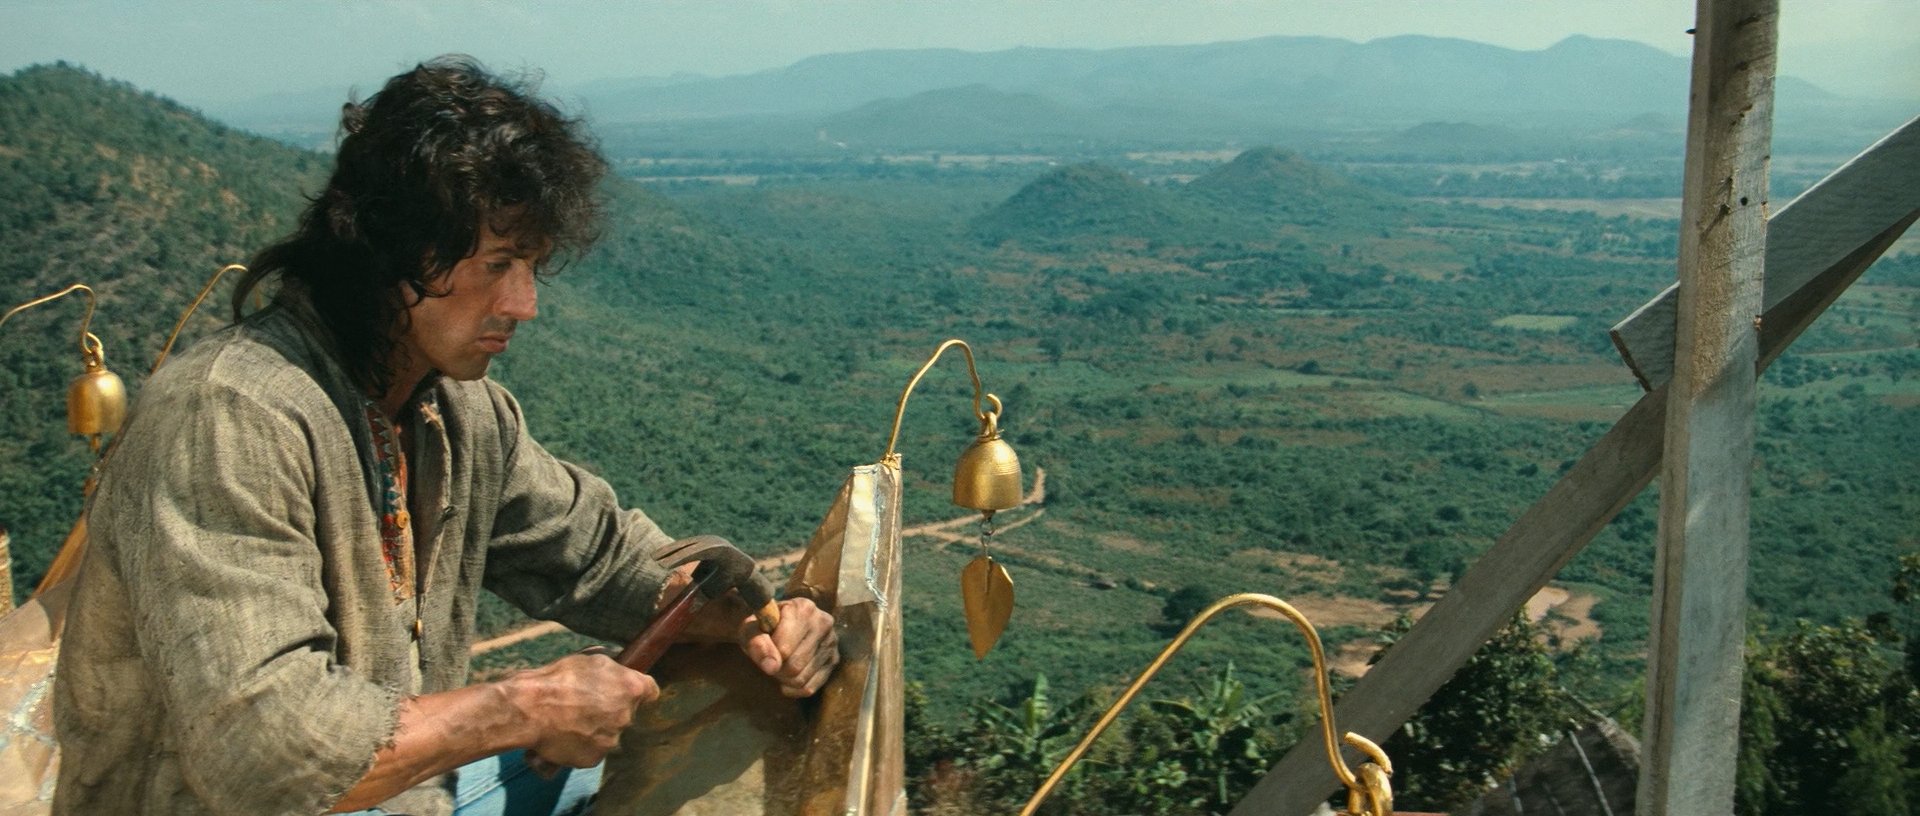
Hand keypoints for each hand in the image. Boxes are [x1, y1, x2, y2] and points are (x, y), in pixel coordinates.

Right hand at [504, 650, 658, 767]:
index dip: (637, 691)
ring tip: (569, 721)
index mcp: (631, 689)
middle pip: (626, 714)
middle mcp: (626, 716)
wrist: (531, 708)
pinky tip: (564, 736)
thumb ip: (612, 670)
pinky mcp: (594, 759)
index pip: (651, 691)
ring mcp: (611, 740)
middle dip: (611, 709)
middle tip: (585, 704)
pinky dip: (580, 746)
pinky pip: (591, 751)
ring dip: (595, 729)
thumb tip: (616, 673)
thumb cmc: (559, 679)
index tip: (626, 691)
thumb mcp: (592, 660)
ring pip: (608, 734)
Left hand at [739, 597, 838, 697]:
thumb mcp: (751, 630)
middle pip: (794, 665)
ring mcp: (831, 642)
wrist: (777, 626)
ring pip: (801, 678)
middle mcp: (823, 622)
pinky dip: (794, 689)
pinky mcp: (834, 659)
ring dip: (783, 680)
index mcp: (803, 608)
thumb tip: (771, 667)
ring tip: (778, 667)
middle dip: (776, 670)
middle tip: (770, 661)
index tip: (762, 649)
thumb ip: (756, 644)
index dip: (768, 655)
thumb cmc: (762, 626)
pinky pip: (810, 687)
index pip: (784, 648)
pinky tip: (786, 679)